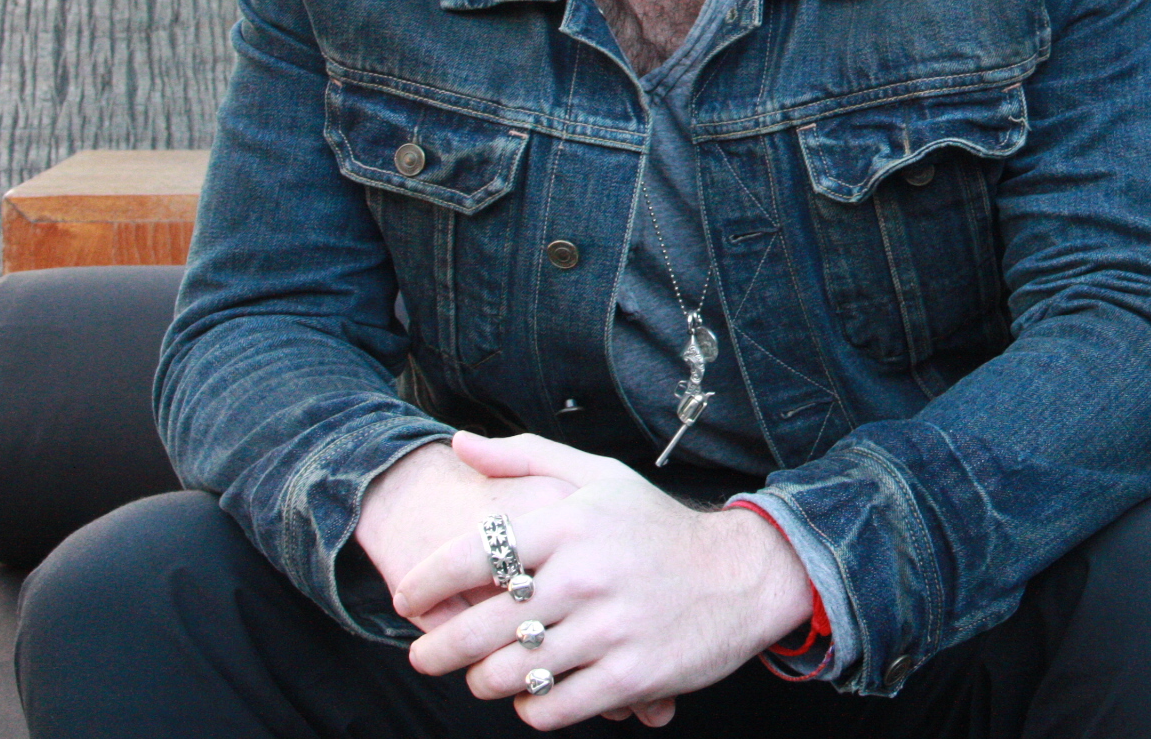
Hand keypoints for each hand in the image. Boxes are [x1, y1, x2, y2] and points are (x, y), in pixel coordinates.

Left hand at [394, 432, 812, 730]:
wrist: (742, 576)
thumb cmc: (659, 527)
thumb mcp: (600, 477)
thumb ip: (526, 457)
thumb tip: (460, 444)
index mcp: (571, 522)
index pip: (473, 556)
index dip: (426, 584)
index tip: (408, 599)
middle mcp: (586, 574)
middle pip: (478, 628)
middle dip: (437, 649)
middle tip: (426, 655)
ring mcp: (609, 629)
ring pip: (507, 675)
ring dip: (481, 681)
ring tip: (480, 675)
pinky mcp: (630, 677)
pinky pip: (549, 708)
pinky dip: (528, 708)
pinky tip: (529, 694)